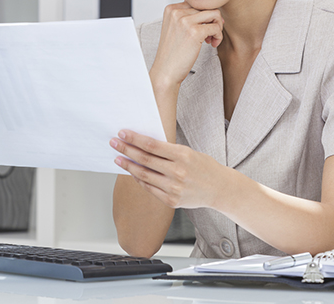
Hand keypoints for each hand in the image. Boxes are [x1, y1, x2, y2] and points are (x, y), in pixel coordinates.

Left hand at [110, 129, 226, 208]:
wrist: (219, 189)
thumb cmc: (204, 167)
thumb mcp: (189, 152)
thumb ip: (168, 151)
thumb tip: (143, 144)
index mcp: (183, 155)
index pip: (152, 145)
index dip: (135, 139)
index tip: (123, 133)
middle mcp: (177, 172)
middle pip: (144, 159)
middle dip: (126, 150)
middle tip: (114, 143)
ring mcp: (174, 188)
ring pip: (143, 175)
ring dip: (128, 165)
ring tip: (118, 158)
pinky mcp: (171, 201)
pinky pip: (149, 188)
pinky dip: (139, 179)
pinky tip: (132, 172)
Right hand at [151, 2, 223, 86]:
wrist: (166, 71)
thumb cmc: (172, 53)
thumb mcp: (176, 28)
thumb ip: (188, 16)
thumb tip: (211, 10)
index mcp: (171, 9)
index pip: (197, 2)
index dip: (204, 14)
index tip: (205, 27)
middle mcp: (177, 12)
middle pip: (206, 6)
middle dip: (213, 20)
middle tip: (210, 35)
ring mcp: (185, 21)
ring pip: (215, 14)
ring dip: (218, 27)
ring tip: (212, 38)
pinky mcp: (194, 32)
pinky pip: (216, 27)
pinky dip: (218, 36)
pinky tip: (212, 44)